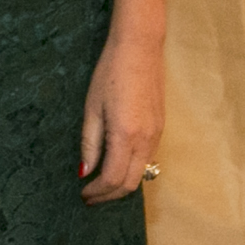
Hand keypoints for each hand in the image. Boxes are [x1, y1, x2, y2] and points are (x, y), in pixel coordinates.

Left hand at [79, 27, 163, 199]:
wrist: (140, 47)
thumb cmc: (111, 73)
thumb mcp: (92, 107)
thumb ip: (90, 143)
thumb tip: (85, 172)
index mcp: (126, 135)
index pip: (112, 179)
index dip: (97, 192)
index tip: (83, 194)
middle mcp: (146, 140)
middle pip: (130, 184)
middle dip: (109, 196)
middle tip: (91, 196)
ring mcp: (157, 134)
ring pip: (141, 174)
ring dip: (121, 185)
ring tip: (100, 184)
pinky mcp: (161, 128)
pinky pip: (147, 160)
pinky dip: (131, 170)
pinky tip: (116, 164)